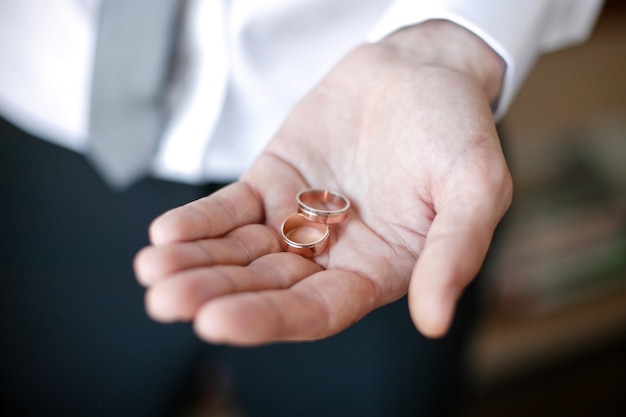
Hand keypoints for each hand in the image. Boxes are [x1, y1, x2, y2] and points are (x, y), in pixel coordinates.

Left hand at [134, 20, 510, 345]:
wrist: (423, 70)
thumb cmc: (458, 131)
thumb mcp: (475, 188)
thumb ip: (456, 253)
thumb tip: (435, 321)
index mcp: (376, 271)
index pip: (317, 310)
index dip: (269, 319)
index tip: (217, 323)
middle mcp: (330, 255)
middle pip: (265, 287)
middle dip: (214, 294)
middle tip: (165, 301)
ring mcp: (296, 219)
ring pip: (239, 253)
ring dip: (194, 263)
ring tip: (150, 272)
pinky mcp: (272, 182)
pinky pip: (230, 208)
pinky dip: (199, 221)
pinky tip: (165, 233)